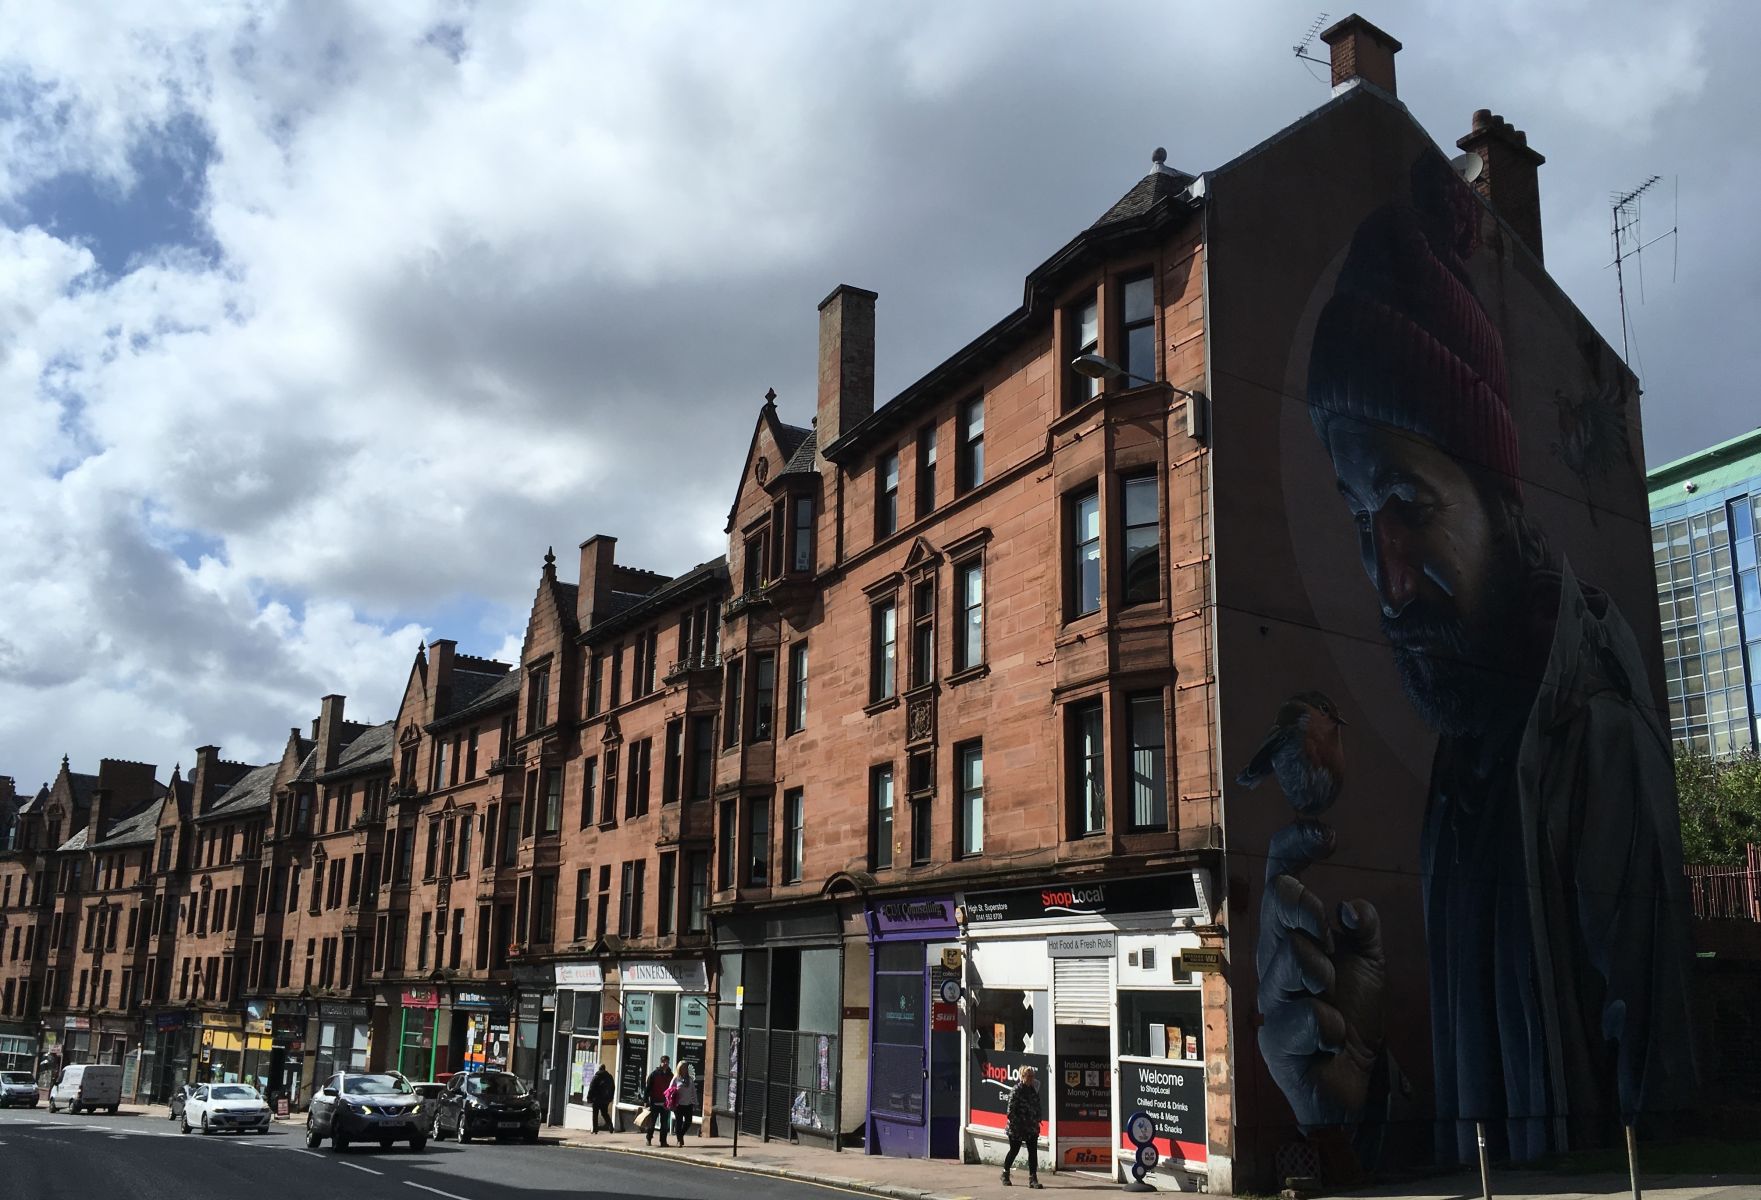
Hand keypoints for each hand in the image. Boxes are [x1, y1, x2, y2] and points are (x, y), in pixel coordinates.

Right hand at [1256, 820, 1385, 1130]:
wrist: (1353, 1083)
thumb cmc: (1352, 1017)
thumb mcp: (1366, 964)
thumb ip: (1363, 930)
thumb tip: (1351, 904)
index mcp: (1291, 936)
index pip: (1281, 880)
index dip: (1294, 850)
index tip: (1325, 833)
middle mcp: (1274, 962)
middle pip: (1275, 912)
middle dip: (1300, 909)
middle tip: (1320, 921)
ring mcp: (1273, 1001)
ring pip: (1288, 963)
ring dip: (1317, 971)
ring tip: (1329, 987)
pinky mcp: (1278, 1042)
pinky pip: (1305, 1019)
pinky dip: (1329, 1024)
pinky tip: (1335, 1033)